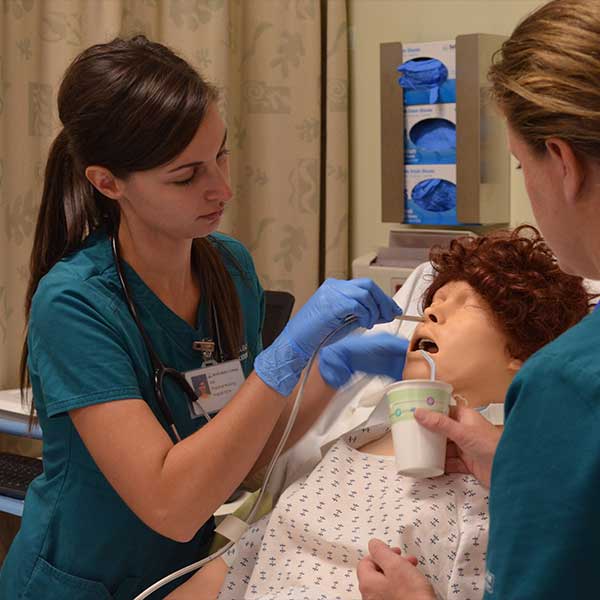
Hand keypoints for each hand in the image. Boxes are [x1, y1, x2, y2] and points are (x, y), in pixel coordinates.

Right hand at [254, 279, 401, 395]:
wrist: (296, 343)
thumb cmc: (316, 335)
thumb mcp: (343, 321)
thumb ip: (361, 313)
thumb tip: (383, 312)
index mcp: (335, 287)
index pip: (365, 286)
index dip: (382, 297)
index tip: (393, 309)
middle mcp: (334, 286)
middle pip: (368, 285)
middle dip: (383, 301)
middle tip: (391, 315)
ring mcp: (332, 293)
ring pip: (365, 294)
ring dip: (374, 310)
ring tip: (371, 323)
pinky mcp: (332, 304)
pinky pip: (357, 305)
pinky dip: (365, 315)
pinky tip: (364, 324)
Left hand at [357, 539, 435, 599]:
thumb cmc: (411, 596)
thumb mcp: (395, 564)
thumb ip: (380, 551)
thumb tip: (373, 544)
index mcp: (367, 584)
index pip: (365, 561)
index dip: (380, 553)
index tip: (392, 551)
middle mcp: (370, 596)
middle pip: (376, 572)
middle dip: (392, 562)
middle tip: (404, 560)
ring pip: (385, 582)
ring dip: (398, 572)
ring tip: (412, 572)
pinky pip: (392, 593)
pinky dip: (400, 585)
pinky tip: (411, 585)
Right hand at [415, 403, 501, 487]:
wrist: (510, 471)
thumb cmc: (491, 445)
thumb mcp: (462, 432)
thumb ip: (440, 424)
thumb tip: (418, 412)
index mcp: (464, 417)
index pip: (443, 410)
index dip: (429, 411)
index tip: (412, 412)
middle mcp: (464, 430)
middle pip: (441, 430)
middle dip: (427, 433)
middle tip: (408, 433)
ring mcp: (465, 448)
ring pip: (444, 448)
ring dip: (431, 450)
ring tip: (414, 451)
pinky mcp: (467, 464)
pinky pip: (449, 463)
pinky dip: (439, 466)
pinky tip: (427, 468)